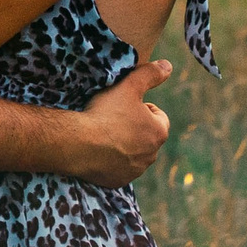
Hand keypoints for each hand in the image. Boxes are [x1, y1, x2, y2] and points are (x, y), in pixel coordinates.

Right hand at [72, 59, 173, 186]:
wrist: (78, 144)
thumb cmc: (104, 114)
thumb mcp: (128, 86)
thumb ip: (149, 74)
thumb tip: (168, 65)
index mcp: (159, 132)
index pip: (158, 116)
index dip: (141, 107)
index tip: (123, 105)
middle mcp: (151, 155)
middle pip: (145, 136)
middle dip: (133, 128)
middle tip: (111, 118)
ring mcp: (135, 171)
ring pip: (133, 154)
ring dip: (123, 146)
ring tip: (102, 135)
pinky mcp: (118, 181)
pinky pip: (118, 170)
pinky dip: (111, 162)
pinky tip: (97, 151)